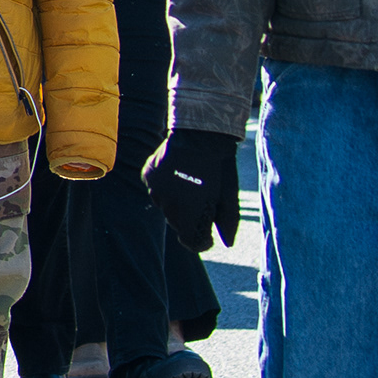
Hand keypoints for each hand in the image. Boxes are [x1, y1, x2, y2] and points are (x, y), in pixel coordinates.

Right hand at [145, 126, 243, 254]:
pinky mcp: (148, 176)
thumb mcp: (230, 197)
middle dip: (191, 219)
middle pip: (178, 224)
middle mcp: (168, 205)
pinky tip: (179, 174)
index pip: (191, 242)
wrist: (201, 134)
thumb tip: (226, 243)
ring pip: (167, 207)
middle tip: (204, 201)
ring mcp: (155, 189)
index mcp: (190, 214)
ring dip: (178, 203)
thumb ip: (228, 223)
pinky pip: (157, 190)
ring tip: (192, 184)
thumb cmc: (220, 167)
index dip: (202, 241)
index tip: (209, 236)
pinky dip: (167, 188)